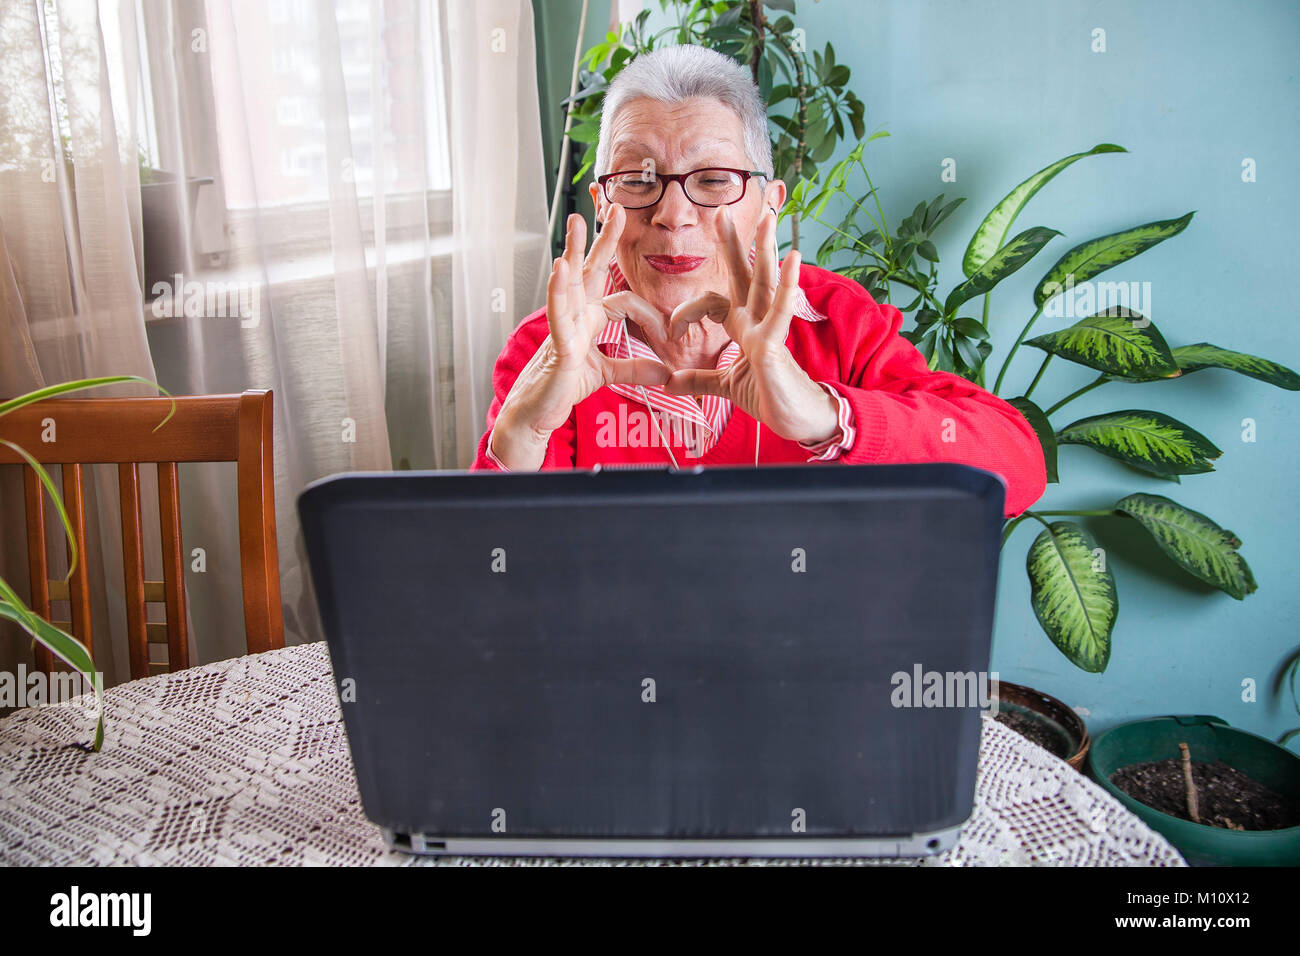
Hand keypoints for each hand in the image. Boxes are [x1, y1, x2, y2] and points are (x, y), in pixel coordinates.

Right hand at [491, 207, 671, 468]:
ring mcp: (563, 326)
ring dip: (573, 250)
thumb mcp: (606, 374)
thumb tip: (665, 371)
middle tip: (616, 209)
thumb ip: (634, 369)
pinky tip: (559, 269)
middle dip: (603, 240)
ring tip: (575, 221)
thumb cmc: (563, 387)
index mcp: (589, 320)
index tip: (669, 333)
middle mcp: (575, 316)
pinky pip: (557, 313)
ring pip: (570, 282)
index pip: (624, 301)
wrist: (538, 411)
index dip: (650, 315)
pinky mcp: (557, 344)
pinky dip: (559, 291)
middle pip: (590, 270)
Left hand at [662, 207, 840, 445]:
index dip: (687, 311)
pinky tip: (794, 259)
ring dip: (766, 248)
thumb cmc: (770, 396)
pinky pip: (781, 311)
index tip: (671, 331)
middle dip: (734, 243)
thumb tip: (670, 382)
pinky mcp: (776, 345)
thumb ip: (700, 379)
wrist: (797, 420)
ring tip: (768, 216)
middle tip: (722, 210)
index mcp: (744, 327)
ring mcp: (769, 329)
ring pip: (766, 282)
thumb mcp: (727, 386)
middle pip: (744, 274)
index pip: (713, 301)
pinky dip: (787, 286)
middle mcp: (757, 321)